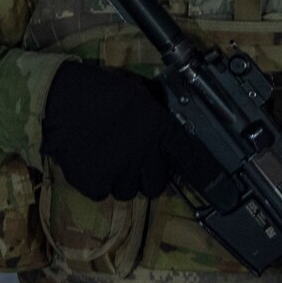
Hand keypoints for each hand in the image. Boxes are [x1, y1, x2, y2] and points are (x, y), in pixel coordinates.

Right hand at [41, 61, 201, 199]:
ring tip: (110, 159)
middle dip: (150, 174)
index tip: (223, 192)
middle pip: (158, 183)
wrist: (57, 98)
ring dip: (125, 180)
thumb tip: (165, 131)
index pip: (191, 157)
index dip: (208, 176)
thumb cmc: (97, 88)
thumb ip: (154, 116)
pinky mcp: (95, 183)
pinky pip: (105, 194)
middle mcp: (144, 153)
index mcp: (158, 127)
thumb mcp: (136, 94)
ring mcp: (120, 170)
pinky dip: (100, 183)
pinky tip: (92, 162)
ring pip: (131, 191)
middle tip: (135, 159)